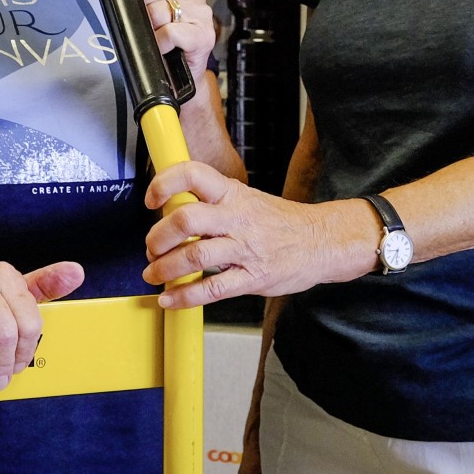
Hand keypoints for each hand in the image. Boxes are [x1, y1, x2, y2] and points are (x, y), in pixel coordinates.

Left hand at [123, 0, 213, 69]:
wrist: (177, 75)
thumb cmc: (161, 36)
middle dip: (138, 7)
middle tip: (144, 22)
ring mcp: (201, 13)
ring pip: (158, 10)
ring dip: (149, 28)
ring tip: (154, 35)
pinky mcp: (203, 36)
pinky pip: (171, 32)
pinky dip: (160, 42)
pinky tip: (161, 47)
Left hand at [141, 160, 377, 307]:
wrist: (323, 242)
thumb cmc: (282, 223)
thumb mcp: (248, 200)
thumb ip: (214, 203)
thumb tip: (172, 210)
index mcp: (233, 194)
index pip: (193, 175)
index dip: (165, 184)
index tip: (151, 199)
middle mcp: (237, 218)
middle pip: (185, 219)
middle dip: (157, 237)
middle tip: (151, 248)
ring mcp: (245, 249)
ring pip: (194, 256)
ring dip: (165, 268)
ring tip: (154, 274)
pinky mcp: (253, 278)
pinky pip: (212, 289)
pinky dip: (184, 296)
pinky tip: (170, 299)